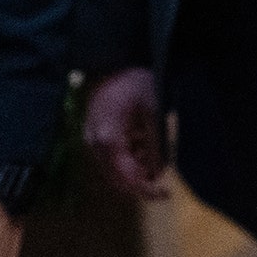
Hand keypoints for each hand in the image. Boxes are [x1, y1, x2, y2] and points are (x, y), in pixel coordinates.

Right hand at [83, 66, 169, 198]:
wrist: (112, 62)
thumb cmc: (134, 81)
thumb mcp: (153, 110)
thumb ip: (156, 143)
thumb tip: (159, 171)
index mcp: (108, 140)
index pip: (127, 177)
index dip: (146, 189)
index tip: (165, 194)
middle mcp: (95, 145)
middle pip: (118, 178)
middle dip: (141, 181)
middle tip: (164, 183)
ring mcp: (92, 141)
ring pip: (115, 169)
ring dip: (136, 168)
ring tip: (156, 154)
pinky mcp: (94, 136)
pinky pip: (111, 156)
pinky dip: (129, 156)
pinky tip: (144, 144)